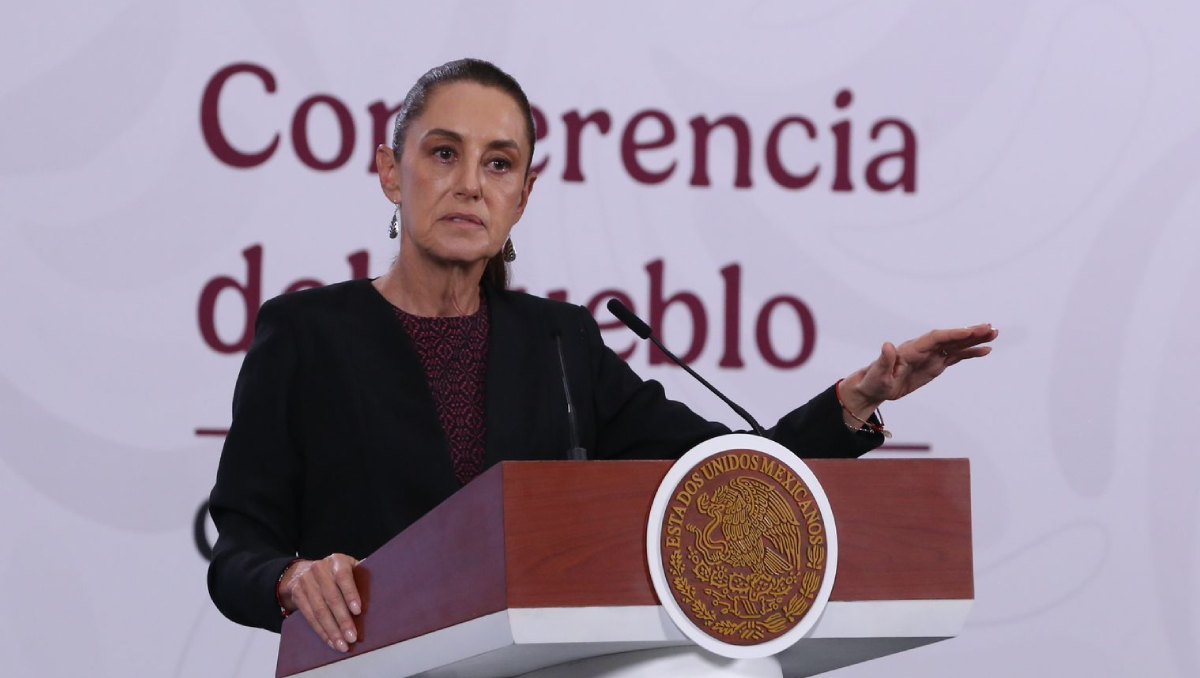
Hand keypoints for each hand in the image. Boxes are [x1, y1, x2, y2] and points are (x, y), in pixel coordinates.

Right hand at [278, 554, 362, 652]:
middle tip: (352, 637)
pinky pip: (310, 617)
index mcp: (337, 561)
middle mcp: (319, 569)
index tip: (358, 611)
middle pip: (331, 598)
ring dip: (332, 631)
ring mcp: (306, 581)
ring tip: (342, 645)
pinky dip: (321, 631)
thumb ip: (361, 575)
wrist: (301, 571)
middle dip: (342, 620)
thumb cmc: (335, 572)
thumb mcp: (348, 567)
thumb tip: (383, 588)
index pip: (343, 577)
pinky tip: (331, 641)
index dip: (350, 594)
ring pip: (320, 611)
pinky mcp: (297, 594)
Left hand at [840, 324, 997, 418]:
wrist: (873, 387)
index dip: (952, 335)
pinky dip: (970, 352)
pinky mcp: (934, 364)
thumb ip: (884, 360)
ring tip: (994, 334)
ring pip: (955, 345)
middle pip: (949, 338)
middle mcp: (923, 349)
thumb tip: (887, 345)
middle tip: (990, 328)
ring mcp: (930, 356)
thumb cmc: (874, 381)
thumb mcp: (877, 374)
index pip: (935, 338)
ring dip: (974, 340)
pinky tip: (985, 350)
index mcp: (911, 349)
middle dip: (969, 333)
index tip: (969, 332)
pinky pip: (955, 356)